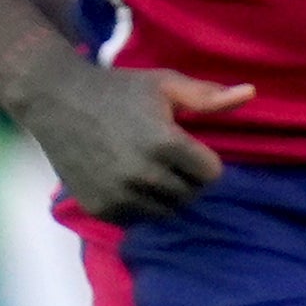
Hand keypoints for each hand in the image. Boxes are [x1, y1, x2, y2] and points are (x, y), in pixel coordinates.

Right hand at [21, 58, 247, 220]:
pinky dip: (137, 206)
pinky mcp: (99, 207)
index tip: (188, 148)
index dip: (204, 162)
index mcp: (165, 143)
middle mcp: (142, 173)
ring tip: (147, 170)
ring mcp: (118, 193)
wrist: (54, 99)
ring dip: (164, 195)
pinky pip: (137, 219)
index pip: (211, 174)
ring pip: (166, 211)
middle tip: (165, 159)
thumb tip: (252, 94)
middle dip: (185, 179)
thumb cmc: (118, 89)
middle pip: (190, 195)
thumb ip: (208, 96)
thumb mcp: (164, 85)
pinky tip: (125, 181)